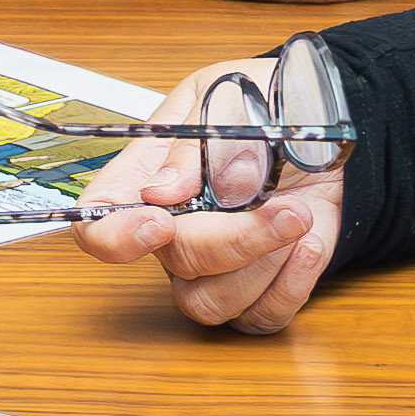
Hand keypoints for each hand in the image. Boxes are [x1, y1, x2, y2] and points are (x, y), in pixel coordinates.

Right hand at [71, 49, 346, 334]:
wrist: (316, 119)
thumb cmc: (260, 102)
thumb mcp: (228, 97)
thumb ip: (199, 142)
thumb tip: (165, 190)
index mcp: (148, 174)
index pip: (98, 220)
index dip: (115, 236)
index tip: (161, 224)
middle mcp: (173, 228)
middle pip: (176, 263)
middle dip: (235, 239)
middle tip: (286, 207)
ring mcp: (212, 265)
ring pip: (211, 304)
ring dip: (265, 265)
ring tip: (300, 215)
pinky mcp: (257, 287)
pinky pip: (260, 317)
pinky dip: (292, 285)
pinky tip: (310, 240)